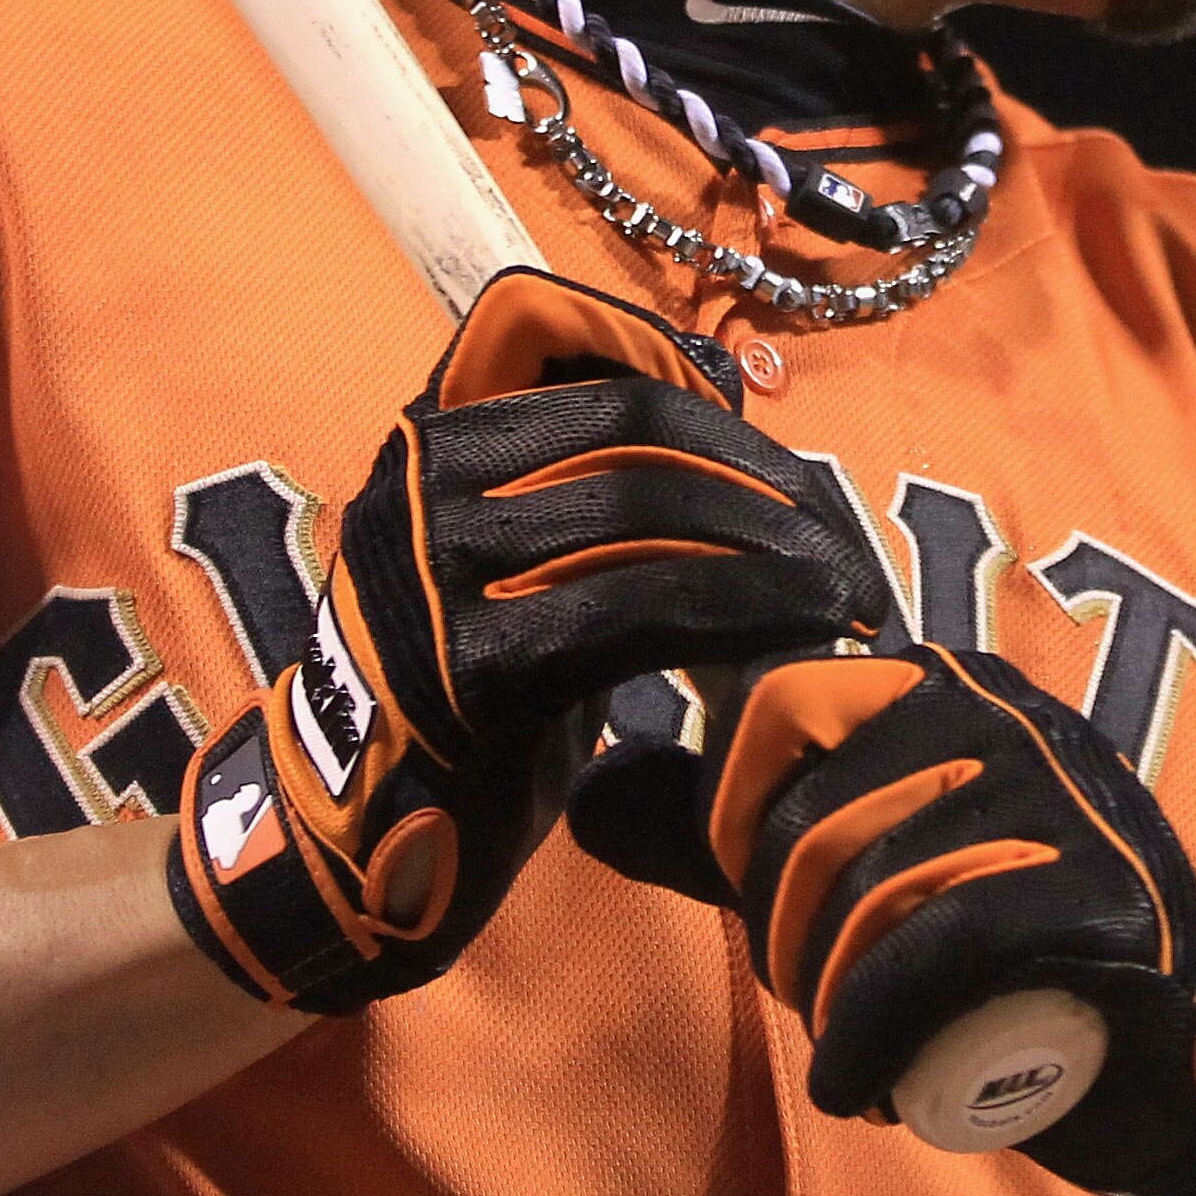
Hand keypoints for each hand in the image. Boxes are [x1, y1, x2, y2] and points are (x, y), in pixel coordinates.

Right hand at [170, 269, 890, 1010]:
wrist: (356, 845)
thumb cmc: (461, 701)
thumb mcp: (507, 565)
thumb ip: (581, 486)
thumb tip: (718, 408)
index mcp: (429, 435)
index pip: (580, 351)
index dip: (693, 387)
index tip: (780, 460)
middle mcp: (419, 478)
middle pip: (633, 429)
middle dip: (757, 478)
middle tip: (836, 537)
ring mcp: (433, 566)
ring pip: (642, 512)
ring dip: (767, 547)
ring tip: (840, 589)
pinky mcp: (467, 661)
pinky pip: (634, 607)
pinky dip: (738, 609)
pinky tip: (801, 628)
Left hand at [702, 642, 1195, 1195]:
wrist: (1164, 1074)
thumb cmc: (994, 966)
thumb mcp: (859, 880)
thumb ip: (737, 840)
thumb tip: (589, 795)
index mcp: (950, 687)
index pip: (781, 700)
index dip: (731, 811)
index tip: (752, 893)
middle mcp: (1013, 719)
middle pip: (814, 823)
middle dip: (781, 940)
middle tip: (816, 1006)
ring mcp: (1069, 805)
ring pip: (872, 894)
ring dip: (827, 1004)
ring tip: (854, 1056)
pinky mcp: (1105, 900)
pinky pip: (937, 952)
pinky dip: (869, 1036)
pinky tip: (856, 1089)